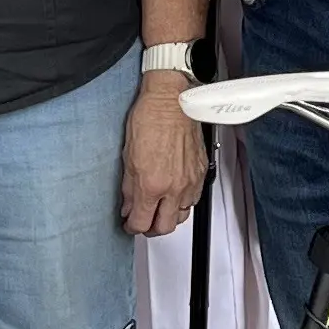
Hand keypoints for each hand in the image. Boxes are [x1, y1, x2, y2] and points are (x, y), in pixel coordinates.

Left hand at [120, 72, 206, 235]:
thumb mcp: (128, 156)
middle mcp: (174, 187)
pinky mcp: (200, 172)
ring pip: (182, 216)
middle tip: (143, 222)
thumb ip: (129, 188)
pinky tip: (175, 196)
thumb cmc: (150, 118)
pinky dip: (183, 204)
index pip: (141, 222)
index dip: (132, 227)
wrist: (172, 99)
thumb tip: (128, 205)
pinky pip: (194, 200)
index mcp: (152, 184)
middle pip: (165, 228)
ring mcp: (190, 181)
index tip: (129, 224)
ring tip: (159, 210)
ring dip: (169, 217)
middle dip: (151, 229)